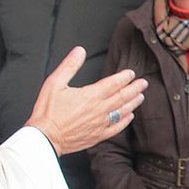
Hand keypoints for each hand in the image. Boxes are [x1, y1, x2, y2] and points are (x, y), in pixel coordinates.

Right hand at [25, 46, 148, 154]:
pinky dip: (125, 121)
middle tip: (144, 83)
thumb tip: (79, 51)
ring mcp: (100, 124)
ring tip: (141, 96)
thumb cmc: (48, 112)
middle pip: (122, 96)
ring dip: (133, 103)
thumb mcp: (54, 83)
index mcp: (90, 95)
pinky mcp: (97, 136)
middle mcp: (98, 109)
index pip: (113, 83)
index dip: (124, 77)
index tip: (131, 73)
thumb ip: (69, 66)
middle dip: (134, 88)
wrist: (45, 137)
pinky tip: (129, 116)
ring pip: (122, 111)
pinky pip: (116, 128)